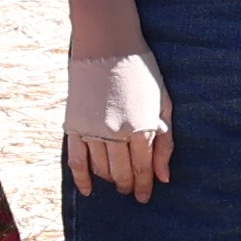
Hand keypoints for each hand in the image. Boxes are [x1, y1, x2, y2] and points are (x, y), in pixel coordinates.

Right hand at [65, 47, 170, 200]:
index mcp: (142, 128)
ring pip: (101, 170)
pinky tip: (88, 190)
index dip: (145, 186)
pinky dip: (82, 179)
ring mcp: (93, 130)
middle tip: (131, 190)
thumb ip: (165, 141)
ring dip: (110, 180)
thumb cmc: (142, 70)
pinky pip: (76, 161)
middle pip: (122, 174)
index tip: (145, 197)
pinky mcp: (74, 125)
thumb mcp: (163, 102)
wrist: (107, 43)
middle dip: (128, 185)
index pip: (144, 169)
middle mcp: (116, 134)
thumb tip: (164, 177)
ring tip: (116, 181)